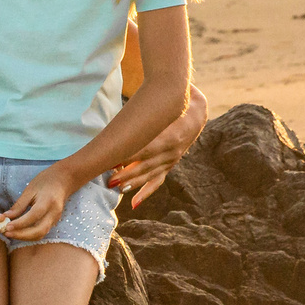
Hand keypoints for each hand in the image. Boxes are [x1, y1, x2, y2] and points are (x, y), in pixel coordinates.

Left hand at [0, 166, 75, 242]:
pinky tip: (18, 232)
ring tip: (10, 233)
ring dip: (24, 237)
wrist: (63, 181)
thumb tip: (6, 217)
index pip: (33, 216)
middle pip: (39, 231)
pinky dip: (29, 235)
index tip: (6, 227)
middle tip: (6, 233)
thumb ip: (19, 205)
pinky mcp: (53, 223)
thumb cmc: (45, 182)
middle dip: (21, 235)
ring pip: (40, 235)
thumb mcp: (30, 190)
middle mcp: (54, 213)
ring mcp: (55, 219)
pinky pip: (41, 232)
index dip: (20, 224)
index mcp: (48, 201)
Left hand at [108, 82, 207, 208]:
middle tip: (109, 180)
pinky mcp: (169, 165)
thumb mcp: (168, 100)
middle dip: (127, 173)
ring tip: (115, 187)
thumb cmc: (176, 101)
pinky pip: (157, 181)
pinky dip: (145, 192)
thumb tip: (138, 104)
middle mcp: (171, 151)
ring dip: (132, 182)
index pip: (147, 148)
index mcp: (170, 135)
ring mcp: (171, 160)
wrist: (196, 111)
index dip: (130, 156)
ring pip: (150, 175)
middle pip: (146, 165)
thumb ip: (155, 106)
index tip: (114, 161)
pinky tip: (133, 203)